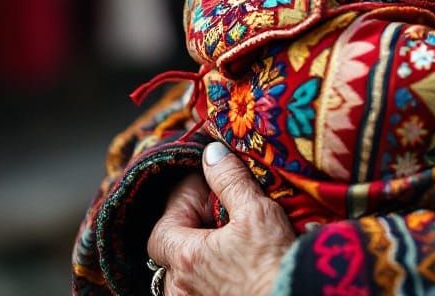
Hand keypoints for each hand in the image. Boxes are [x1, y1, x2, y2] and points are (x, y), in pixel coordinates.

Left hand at [148, 142, 294, 295]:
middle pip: (171, 252)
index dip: (181, 207)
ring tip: (225, 239)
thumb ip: (229, 179)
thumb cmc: (272, 262)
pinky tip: (228, 266)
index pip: (162, 229)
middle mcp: (179, 288)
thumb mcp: (256, 211)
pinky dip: (204, 276)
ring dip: (196, 254)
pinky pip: (192, 291)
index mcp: (186, 259)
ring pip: (181, 275)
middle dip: (189, 229)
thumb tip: (211, 153)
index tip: (206, 193)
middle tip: (218, 213)